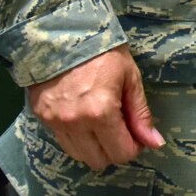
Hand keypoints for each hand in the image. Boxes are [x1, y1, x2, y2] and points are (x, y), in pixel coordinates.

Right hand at [27, 46, 162, 169]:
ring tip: (100, 122)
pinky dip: (76, 138)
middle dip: (114, 150)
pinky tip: (83, 117)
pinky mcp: (41, 119)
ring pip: (79, 155)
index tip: (136, 134)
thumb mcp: (130, 78)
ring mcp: (55, 123)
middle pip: (99, 161)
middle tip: (119, 129)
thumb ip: (140, 114)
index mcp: (101, 112)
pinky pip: (63, 142)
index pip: (121, 153)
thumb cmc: (103, 52)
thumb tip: (154, 142)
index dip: (134, 147)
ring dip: (94, 147)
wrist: (62, 34)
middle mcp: (76, 123)